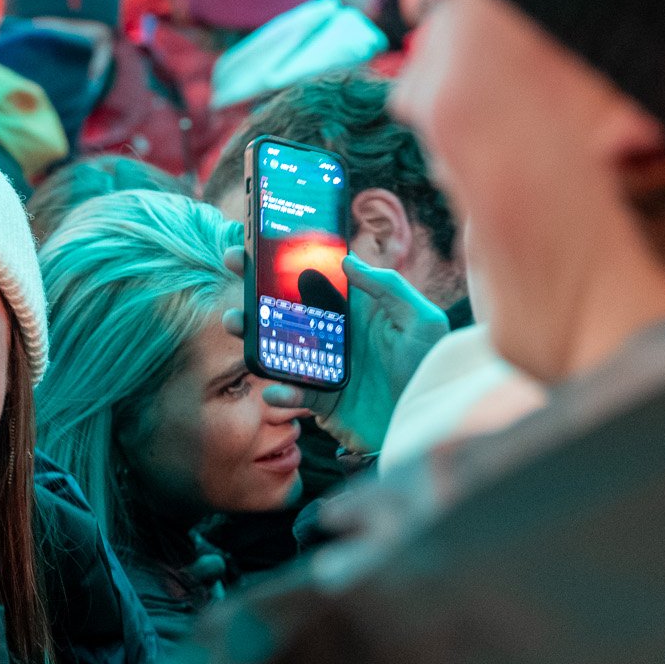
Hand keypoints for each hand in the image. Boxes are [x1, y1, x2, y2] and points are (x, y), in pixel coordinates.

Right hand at [221, 248, 448, 455]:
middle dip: (253, 290)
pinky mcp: (320, 398)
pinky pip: (292, 392)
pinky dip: (280, 391)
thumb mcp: (422, 320)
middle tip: (234, 272)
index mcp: (352, 309)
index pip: (312, 278)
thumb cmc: (429, 367)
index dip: (284, 261)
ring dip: (250, 336)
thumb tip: (346, 262)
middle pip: (283, 307)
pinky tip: (276, 389)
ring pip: (275, 347)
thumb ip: (389, 287)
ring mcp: (322, 365)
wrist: (430, 421)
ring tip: (237, 327)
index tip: (257, 242)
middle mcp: (332, 333)